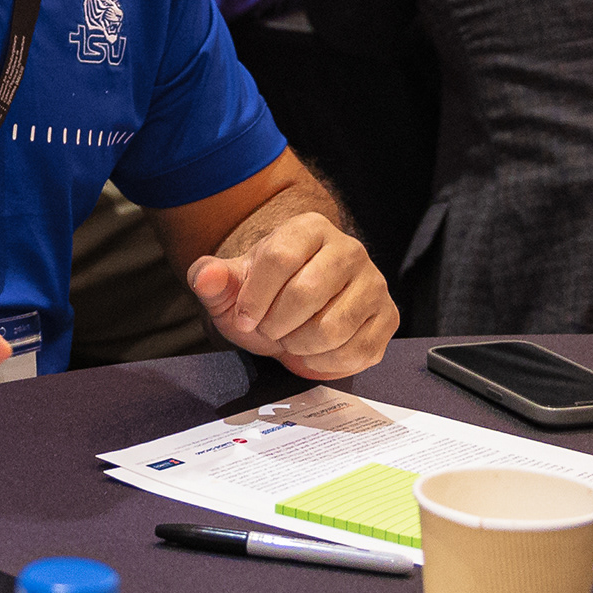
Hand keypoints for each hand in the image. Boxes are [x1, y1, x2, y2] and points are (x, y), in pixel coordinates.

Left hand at [186, 210, 395, 378]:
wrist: (292, 318)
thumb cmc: (263, 298)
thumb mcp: (231, 290)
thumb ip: (212, 279)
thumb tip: (204, 277)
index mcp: (309, 229)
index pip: (279, 258)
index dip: (255, 297)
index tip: (245, 317)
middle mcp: (349, 249)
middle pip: (307, 292)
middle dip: (277, 324)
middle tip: (270, 330)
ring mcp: (374, 283)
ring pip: (333, 327)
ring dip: (300, 346)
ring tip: (292, 339)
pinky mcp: (387, 317)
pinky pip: (357, 351)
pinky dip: (326, 363)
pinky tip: (314, 352)